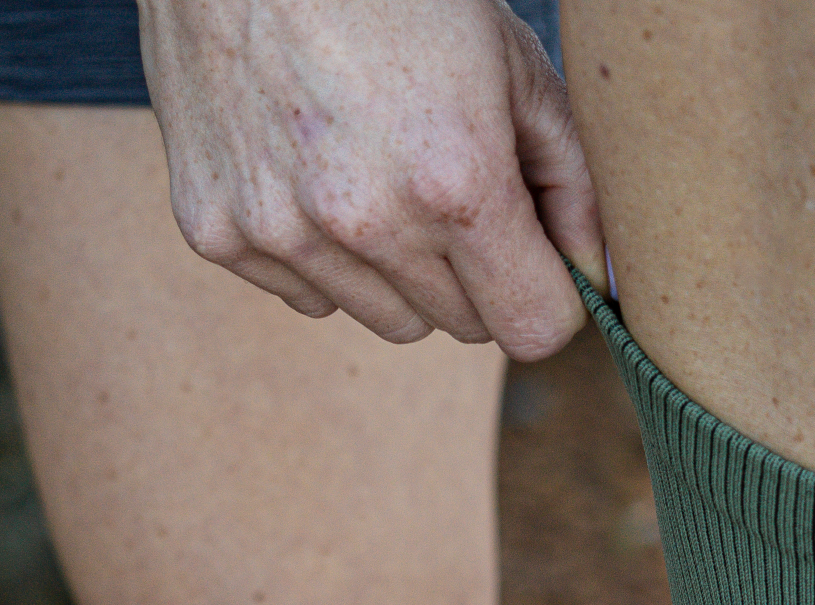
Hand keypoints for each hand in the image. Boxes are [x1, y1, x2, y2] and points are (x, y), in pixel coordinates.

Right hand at [139, 0, 602, 354]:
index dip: (549, 297)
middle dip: (476, 275)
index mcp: (455, 181)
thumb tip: (596, 280)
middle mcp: (367, 222)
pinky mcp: (218, 232)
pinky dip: (325, 255)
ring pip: (389, 320)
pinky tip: (313, 169)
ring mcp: (283, 231)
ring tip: (379, 171)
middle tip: (451, 186)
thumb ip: (571, 184)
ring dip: (402, 272)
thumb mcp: (512, 63)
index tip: (538, 259)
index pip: (535, 330)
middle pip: (464, 328)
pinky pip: (309, 296)